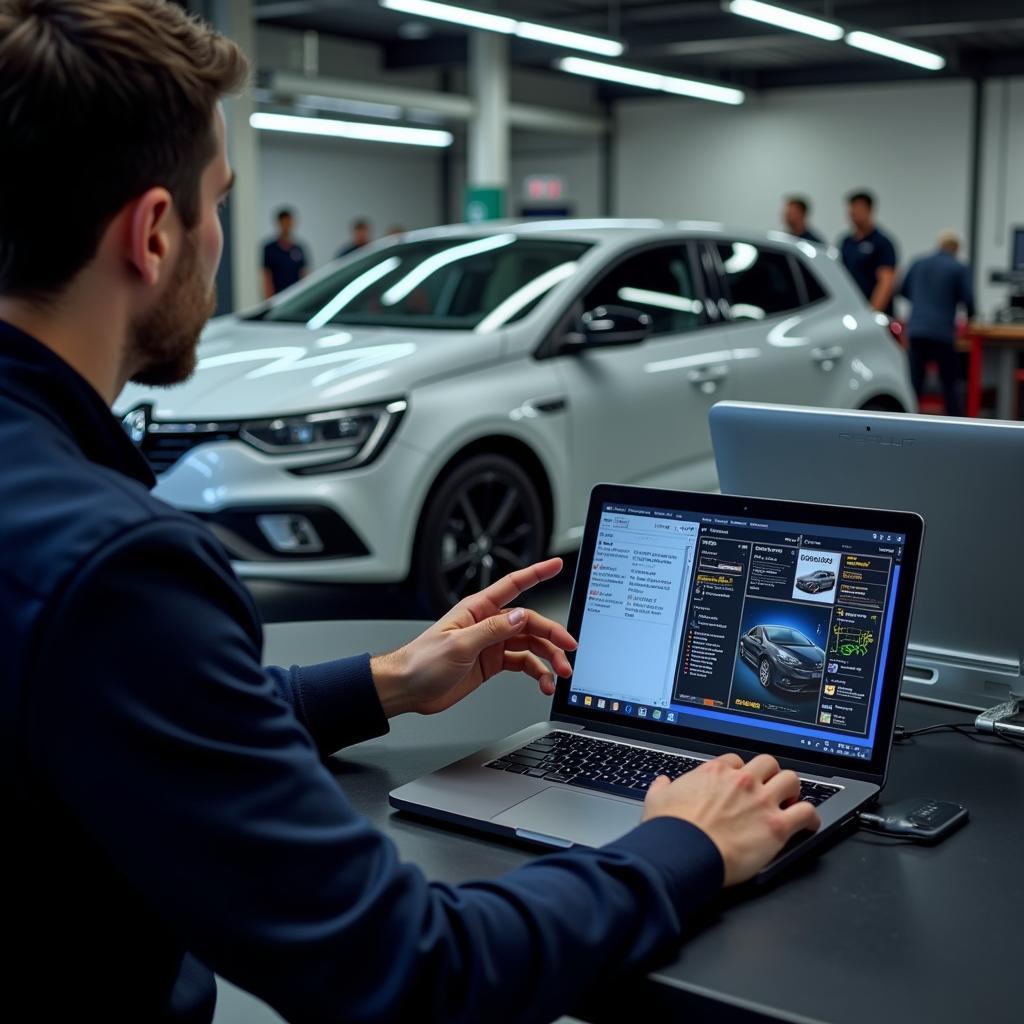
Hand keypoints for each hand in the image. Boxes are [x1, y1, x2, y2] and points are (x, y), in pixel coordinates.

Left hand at [370, 558, 576, 716]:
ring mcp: (491, 644)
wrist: (408, 689)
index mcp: (477, 610)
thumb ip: (491, 630)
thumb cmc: (422, 662)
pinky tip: (542, 682)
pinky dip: (536, 673)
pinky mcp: (493, 663)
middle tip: (568, 649)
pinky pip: (523, 664)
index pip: (513, 586)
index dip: (536, 573)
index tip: (556, 565)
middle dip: (552, 635)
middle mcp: (487, 624)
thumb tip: (519, 616)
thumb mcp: (458, 644)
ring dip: (547, 658)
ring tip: (559, 673)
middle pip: (530, 622)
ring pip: (530, 645)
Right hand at [641, 753, 820, 885]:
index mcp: (714, 773)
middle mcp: (741, 781)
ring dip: (793, 791)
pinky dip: (810, 818)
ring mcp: (761, 801)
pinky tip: (808, 824)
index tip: (741, 783)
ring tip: (792, 802)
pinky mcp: (776, 826)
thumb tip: (662, 783)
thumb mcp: (657, 799)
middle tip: (770, 789)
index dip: (740, 772)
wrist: (683, 852)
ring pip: (791, 780)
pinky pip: (806, 812)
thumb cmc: (671, 830)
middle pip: (768, 763)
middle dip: (770, 775)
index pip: (736, 761)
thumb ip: (663, 788)